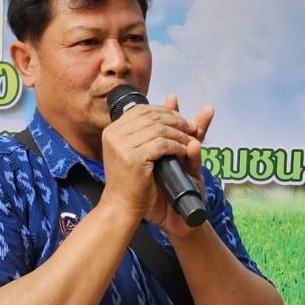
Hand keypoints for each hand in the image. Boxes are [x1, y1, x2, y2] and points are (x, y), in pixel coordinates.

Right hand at [99, 95, 213, 235]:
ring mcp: (121, 146)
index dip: (164, 111)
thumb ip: (156, 125)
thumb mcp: (142, 148)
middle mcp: (114, 134)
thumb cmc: (132, 181)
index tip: (181, 120)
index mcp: (113, 130)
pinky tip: (184, 151)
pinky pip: (162, 144)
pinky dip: (177, 146)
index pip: (142, 110)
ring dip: (179, 134)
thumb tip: (173, 96)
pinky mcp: (133, 158)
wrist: (123, 208)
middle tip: (191, 128)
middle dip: (176, 120)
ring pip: (159, 129)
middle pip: (152, 116)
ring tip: (190, 141)